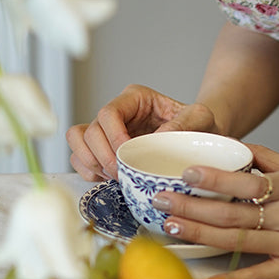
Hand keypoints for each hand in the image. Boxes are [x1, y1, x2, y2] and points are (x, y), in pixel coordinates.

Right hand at [66, 84, 217, 180]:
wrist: (200, 137)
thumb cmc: (198, 124)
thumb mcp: (201, 118)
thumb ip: (184, 123)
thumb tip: (157, 139)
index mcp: (134, 98)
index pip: (108, 112)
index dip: (113, 135)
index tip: (127, 154)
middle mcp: (116, 113)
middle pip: (89, 130)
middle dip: (102, 156)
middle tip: (122, 173)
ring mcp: (106, 131)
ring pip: (77, 141)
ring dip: (91, 163)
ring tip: (114, 177)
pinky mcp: (103, 149)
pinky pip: (80, 157)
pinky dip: (88, 171)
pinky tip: (107, 180)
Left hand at [151, 143, 278, 278]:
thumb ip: (272, 160)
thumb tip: (235, 147)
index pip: (248, 182)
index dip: (215, 179)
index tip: (186, 173)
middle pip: (234, 214)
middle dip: (192, 207)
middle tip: (160, 200)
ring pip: (238, 241)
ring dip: (200, 234)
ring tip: (171, 225)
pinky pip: (258, 274)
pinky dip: (232, 275)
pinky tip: (203, 272)